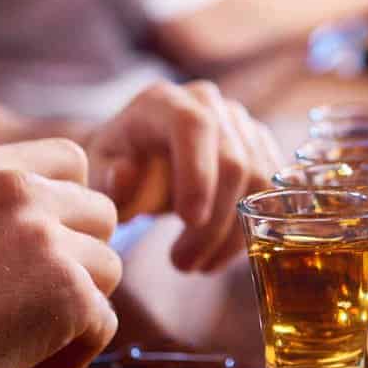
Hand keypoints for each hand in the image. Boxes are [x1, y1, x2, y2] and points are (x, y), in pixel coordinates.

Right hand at [0, 139, 121, 367]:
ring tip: (19, 347)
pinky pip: (103, 323)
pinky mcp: (65, 292)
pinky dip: (73, 356)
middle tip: (29, 308)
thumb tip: (47, 242)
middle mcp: (19, 190)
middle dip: (78, 262)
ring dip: (77, 311)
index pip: (71, 160)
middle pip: (102, 215)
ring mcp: (45, 238)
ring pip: (109, 269)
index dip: (70, 210)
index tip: (42, 253)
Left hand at [86, 81, 281, 271]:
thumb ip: (107, 178)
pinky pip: (268, 191)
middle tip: (183, 265)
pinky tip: (219, 253)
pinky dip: (248, 229)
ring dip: (232, 234)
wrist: (141, 154)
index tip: (188, 220)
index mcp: (164, 101)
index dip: (197, 172)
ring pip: (258, 180)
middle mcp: (208, 103)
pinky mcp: (259, 145)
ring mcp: (239, 122)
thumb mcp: (98, 172)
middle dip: (213, 222)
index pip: (193, 126)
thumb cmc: (118, 164)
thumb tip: (125, 176)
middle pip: (232, 160)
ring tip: (197, 266)